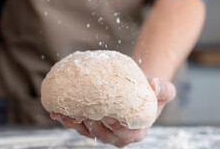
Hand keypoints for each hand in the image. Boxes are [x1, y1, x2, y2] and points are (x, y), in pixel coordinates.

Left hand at [50, 78, 175, 147]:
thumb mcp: (163, 90)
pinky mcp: (90, 122)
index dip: (117, 129)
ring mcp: (102, 130)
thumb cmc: (149, 91)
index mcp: (136, 131)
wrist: (135, 88)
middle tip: (82, 112)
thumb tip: (153, 84)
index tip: (109, 117)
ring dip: (72, 123)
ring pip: (86, 130)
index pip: (127, 135)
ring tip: (61, 112)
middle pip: (102, 134)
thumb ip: (163, 89)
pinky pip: (77, 123)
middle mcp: (117, 135)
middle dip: (91, 125)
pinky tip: (56, 110)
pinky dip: (66, 118)